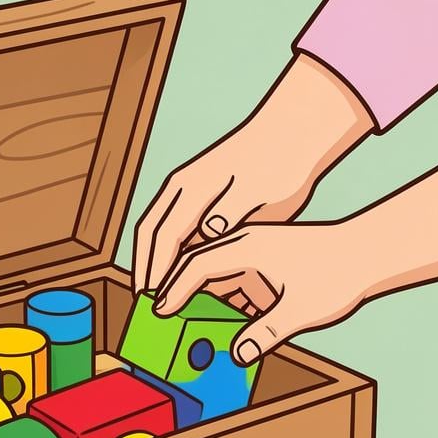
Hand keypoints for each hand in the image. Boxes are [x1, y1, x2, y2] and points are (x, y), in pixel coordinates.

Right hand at [132, 54, 373, 293]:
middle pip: (150, 235)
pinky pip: (181, 235)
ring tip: (162, 296)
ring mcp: (191, 197)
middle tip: (145, 302)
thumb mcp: (258, 187)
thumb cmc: (277, 161)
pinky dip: (178, 258)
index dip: (155, 268)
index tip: (153, 298)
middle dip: (146, 269)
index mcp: (190, 187)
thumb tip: (208, 230)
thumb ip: (231, 208)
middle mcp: (181, 191)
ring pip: (163, 236)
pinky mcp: (205, 203)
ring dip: (160, 265)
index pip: (162, 235)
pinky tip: (187, 279)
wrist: (292, 134)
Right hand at [152, 219, 367, 365]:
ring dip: (190, 290)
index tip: (159, 310)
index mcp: (247, 246)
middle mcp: (243, 242)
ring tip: (174, 318)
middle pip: (192, 261)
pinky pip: (225, 275)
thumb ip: (267, 332)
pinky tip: (212, 318)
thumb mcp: (301, 310)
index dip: (174, 288)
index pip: (196, 264)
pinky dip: (212, 293)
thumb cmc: (337, 275)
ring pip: (207, 268)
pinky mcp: (258, 259)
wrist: (367, 252)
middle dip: (169, 285)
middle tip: (151, 312)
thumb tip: (238, 355)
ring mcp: (250, 249)